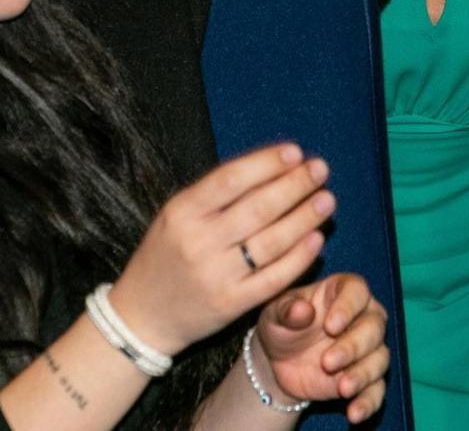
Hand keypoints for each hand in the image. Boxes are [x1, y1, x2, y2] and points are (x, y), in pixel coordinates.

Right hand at [112, 143, 334, 354]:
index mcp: (182, 212)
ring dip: (304, 218)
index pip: (230, 179)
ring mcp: (215, 275)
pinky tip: (316, 239)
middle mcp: (198, 242)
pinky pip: (273, 278)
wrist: (142, 316)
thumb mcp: (177, 216)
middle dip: (295, 185)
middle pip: (257, 208)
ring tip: (326, 200)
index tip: (295, 152)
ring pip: (271, 241)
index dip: (266, 163)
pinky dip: (299, 257)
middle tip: (320, 170)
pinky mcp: (231, 304)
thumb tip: (271, 165)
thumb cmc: (166, 255)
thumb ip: (216, 194)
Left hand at [255, 272, 391, 421]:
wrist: (278, 361)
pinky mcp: (365, 378)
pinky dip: (368, 403)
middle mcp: (362, 316)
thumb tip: (303, 310)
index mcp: (342, 291)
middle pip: (374, 326)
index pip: (357, 291)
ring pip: (379, 358)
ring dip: (363, 374)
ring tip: (343, 388)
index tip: (330, 325)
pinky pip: (376, 390)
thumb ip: (287, 310)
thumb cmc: (281, 325)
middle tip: (328, 362)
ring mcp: (367, 349)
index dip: (348, 307)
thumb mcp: (275, 314)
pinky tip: (354, 414)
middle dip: (354, 346)